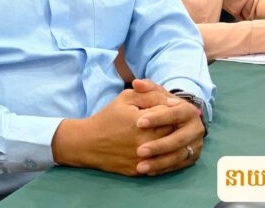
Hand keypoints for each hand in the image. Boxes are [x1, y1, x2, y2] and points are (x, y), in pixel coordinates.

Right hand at [51, 79, 184, 175]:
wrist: (87, 143)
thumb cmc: (108, 117)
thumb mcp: (127, 97)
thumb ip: (150, 94)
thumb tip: (172, 101)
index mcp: (142, 123)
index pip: (170, 114)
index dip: (173, 108)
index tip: (172, 106)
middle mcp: (144, 143)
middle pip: (173, 132)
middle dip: (175, 124)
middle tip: (176, 119)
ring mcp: (142, 159)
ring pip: (169, 150)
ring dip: (172, 141)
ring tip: (170, 133)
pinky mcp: (139, 171)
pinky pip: (159, 164)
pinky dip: (164, 156)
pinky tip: (163, 147)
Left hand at [133, 90, 205, 175]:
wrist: (176, 122)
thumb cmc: (162, 107)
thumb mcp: (156, 95)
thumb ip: (148, 88)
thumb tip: (136, 83)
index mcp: (189, 110)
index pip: (175, 113)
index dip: (158, 118)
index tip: (139, 123)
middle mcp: (196, 128)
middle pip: (179, 138)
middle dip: (159, 145)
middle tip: (139, 150)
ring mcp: (196, 144)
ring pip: (178, 155)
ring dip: (159, 162)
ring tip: (140, 166)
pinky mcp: (192, 157)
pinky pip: (177, 166)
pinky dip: (162, 169)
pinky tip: (147, 171)